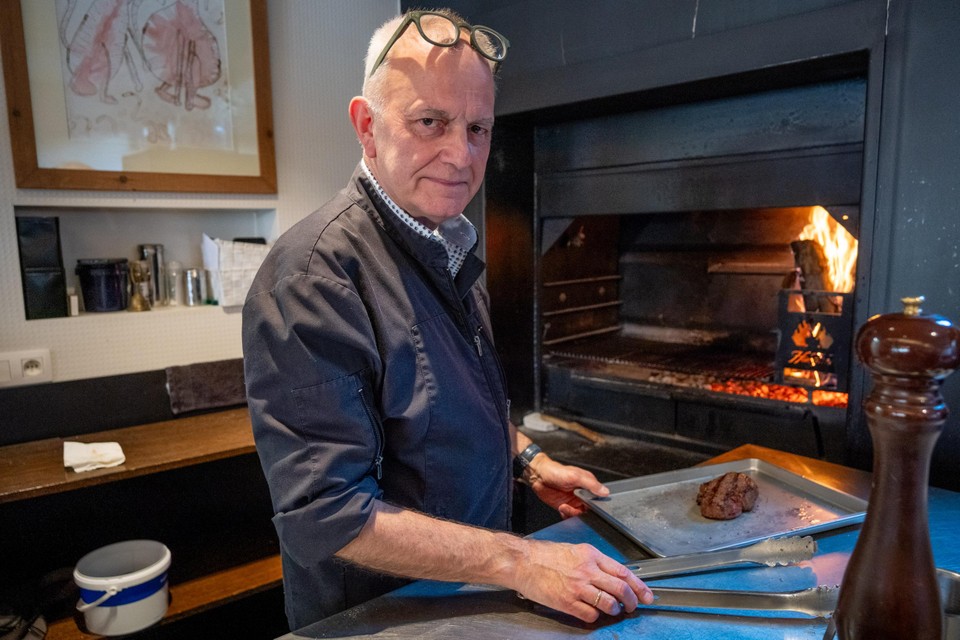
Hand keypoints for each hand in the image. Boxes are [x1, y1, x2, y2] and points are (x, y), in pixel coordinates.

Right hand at [512, 538, 653, 622]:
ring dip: (614, 610)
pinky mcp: (567, 602)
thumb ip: (594, 562)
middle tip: (633, 606)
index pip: (623, 572)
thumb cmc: (545, 555)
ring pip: (608, 604)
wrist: (522, 561)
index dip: (639, 586)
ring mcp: (577, 588)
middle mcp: (587, 571)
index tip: (646, 594)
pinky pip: (590, 615)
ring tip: (612, 610)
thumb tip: (612, 576)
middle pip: (620, 589)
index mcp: (591, 555)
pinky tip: (591, 613)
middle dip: (632, 601)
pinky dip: (595, 617)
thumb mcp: (575, 550)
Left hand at [525, 454, 608, 517]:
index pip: (598, 498)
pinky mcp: (565, 506)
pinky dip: (567, 516)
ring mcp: (573, 501)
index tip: (590, 507)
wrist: (538, 476)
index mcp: (588, 484)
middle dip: (584, 512)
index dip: (596, 504)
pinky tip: (561, 509)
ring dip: (573, 514)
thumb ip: (591, 485)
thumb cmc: (556, 471)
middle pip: (590, 508)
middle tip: (575, 508)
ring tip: (564, 507)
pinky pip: (570, 516)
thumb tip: (605, 492)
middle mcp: (582, 494)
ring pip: (580, 514)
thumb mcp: (575, 476)